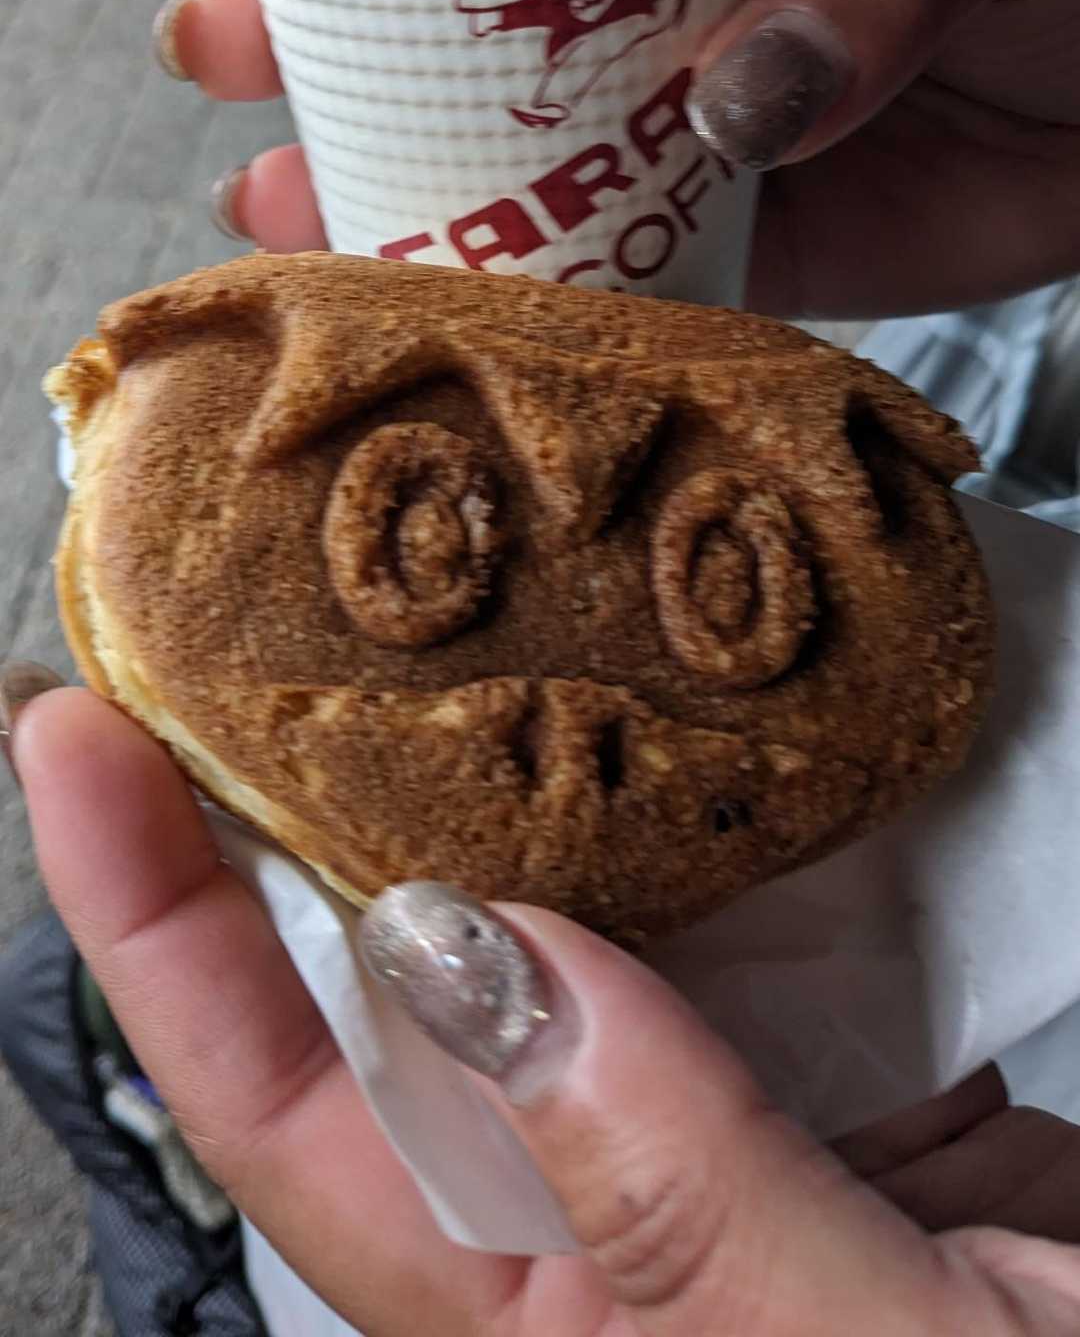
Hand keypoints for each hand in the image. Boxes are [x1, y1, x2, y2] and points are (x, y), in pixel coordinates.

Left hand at [10, 676, 1079, 1336]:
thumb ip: (678, 1197)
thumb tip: (488, 967)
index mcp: (532, 1316)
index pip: (280, 1104)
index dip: (152, 922)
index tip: (73, 740)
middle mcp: (584, 1201)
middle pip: (393, 973)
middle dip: (293, 784)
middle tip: (239, 599)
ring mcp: (705, 1113)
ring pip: (558, 903)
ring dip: (500, 755)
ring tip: (443, 595)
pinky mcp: (826, 1051)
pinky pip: (722, 891)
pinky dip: (692, 779)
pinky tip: (677, 678)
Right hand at [162, 0, 1079, 316]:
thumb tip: (730, 93)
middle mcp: (662, 21)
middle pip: (457, 23)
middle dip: (318, 24)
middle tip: (213, 36)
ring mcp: (689, 147)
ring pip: (498, 164)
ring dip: (374, 179)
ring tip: (269, 201)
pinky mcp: (741, 262)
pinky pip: (602, 286)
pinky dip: (510, 303)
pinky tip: (422, 314)